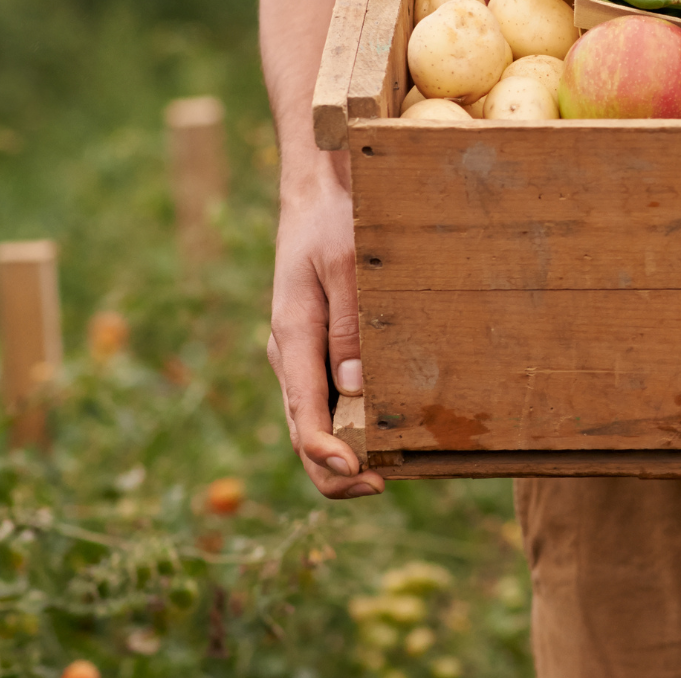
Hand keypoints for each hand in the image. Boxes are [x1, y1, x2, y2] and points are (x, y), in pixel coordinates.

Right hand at [267, 166, 383, 498]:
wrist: (317, 194)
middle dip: (337, 471)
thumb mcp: (346, 266)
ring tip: (390, 471)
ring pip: (313, 422)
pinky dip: (347, 427)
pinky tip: (382, 434)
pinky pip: (325, 400)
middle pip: (303, 434)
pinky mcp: (315, 350)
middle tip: (382, 486)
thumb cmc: (333, 223)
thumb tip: (355, 389)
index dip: (328, 456)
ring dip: (343, 454)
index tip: (361, 475)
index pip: (303, 416)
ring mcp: (300, 356)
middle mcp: (290, 356)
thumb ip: (350, 326)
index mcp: (292, 339)